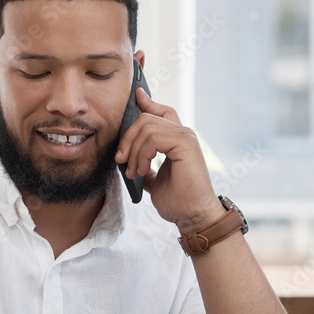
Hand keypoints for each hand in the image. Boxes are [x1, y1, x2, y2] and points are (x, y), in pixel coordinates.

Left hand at [114, 88, 223, 233]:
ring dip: (133, 151)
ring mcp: (185, 137)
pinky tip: (143, 170)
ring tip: (134, 172)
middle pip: (146, 118)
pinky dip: (141, 154)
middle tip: (122, 161)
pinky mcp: (185, 144)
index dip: (147, 102)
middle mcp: (183, 134)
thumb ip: (145, 167)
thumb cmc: (178, 201)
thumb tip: (129, 163)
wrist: (192, 216)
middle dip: (128, 138)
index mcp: (177, 139)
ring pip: (147, 127)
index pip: (162, 111)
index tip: (135, 97)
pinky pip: (153, 138)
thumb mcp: (154, 181)